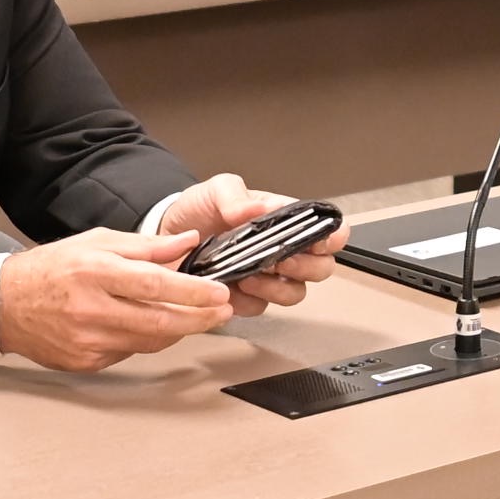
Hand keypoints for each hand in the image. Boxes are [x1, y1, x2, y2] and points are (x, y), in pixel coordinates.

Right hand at [0, 229, 235, 367]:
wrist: (4, 305)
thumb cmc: (50, 269)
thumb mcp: (96, 242)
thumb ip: (145, 245)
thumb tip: (187, 242)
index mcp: (93, 272)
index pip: (154, 285)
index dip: (192, 292)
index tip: (219, 293)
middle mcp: (90, 309)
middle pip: (159, 322)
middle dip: (199, 319)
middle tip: (222, 311)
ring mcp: (86, 341)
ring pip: (149, 341)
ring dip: (178, 330)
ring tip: (196, 316)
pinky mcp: (85, 362)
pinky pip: (129, 352)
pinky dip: (147, 340)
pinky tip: (151, 326)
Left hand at [140, 172, 339, 317]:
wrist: (167, 233)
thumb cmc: (199, 209)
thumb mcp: (217, 190)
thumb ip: (237, 196)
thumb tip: (259, 210)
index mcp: (286, 221)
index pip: (328, 232)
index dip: (331, 238)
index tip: (318, 240)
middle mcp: (283, 251)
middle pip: (321, 269)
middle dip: (306, 267)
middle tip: (282, 260)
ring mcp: (267, 277)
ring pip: (295, 294)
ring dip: (278, 288)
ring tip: (252, 274)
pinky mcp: (246, 298)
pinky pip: (260, 308)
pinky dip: (249, 299)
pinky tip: (234, 285)